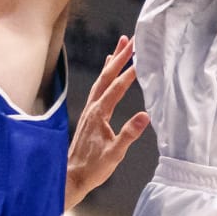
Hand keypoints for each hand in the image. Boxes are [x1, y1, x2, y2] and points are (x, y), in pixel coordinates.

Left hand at [65, 36, 149, 209]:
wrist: (71, 176)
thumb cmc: (93, 168)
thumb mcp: (115, 154)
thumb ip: (129, 134)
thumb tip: (145, 116)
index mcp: (99, 114)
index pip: (117, 87)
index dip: (130, 72)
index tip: (142, 57)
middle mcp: (93, 107)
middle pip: (107, 76)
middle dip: (120, 56)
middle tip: (132, 39)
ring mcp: (90, 109)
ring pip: (102, 78)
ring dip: (112, 60)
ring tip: (122, 43)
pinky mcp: (90, 114)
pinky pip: (98, 86)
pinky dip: (106, 73)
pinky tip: (108, 68)